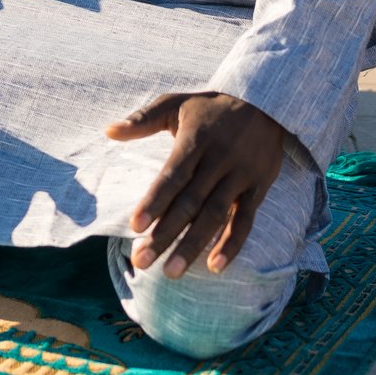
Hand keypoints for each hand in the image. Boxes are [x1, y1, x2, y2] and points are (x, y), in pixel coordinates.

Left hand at [105, 91, 285, 277]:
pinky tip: (215, 266)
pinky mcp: (259, 188)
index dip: (155, 201)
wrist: (267, 102)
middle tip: (142, 260)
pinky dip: (232, 245)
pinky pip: (246, 220)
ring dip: (193, 246)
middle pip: (190, 202)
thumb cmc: (211, 107)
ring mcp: (240, 176)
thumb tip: (108, 131)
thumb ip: (142, 119)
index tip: (135, 226)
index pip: (173, 175)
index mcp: (196, 140)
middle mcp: (219, 160)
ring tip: (171, 272)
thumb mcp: (176, 103)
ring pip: (215, 216)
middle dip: (165, 234)